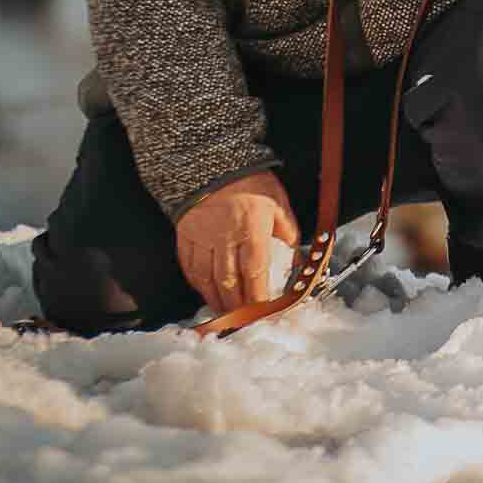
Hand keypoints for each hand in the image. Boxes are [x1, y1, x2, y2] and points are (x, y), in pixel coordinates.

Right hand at [175, 171, 300, 313]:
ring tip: (226, 314)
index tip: (264, 312)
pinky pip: (189, 266)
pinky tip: (206, 293)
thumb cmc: (252, 183)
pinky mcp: (185, 235)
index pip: (256, 271)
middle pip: (229, 281)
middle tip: (244, 321)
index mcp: (252, 228)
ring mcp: (202, 237)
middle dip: (238, 306)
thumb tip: (297, 260)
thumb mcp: (279, 204)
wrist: (215, 161)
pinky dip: (198, 284)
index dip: (259, 296)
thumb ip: (288, 232)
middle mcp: (225, 236)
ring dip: (217, 300)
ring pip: (207, 278)